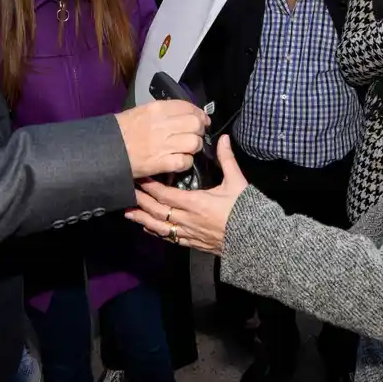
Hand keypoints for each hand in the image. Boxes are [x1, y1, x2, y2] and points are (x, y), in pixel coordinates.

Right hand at [116, 100, 208, 179]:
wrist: (106, 150)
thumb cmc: (121, 131)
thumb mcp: (141, 112)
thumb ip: (163, 111)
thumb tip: (184, 114)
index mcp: (157, 109)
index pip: (188, 107)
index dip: (199, 114)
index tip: (201, 120)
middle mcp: (163, 124)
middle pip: (195, 124)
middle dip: (199, 130)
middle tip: (195, 135)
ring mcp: (163, 144)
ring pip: (194, 143)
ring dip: (193, 147)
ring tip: (186, 149)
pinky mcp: (162, 163)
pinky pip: (185, 161)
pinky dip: (185, 162)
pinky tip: (179, 161)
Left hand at [126, 136, 247, 255]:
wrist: (255, 239)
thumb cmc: (245, 210)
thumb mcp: (237, 182)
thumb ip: (227, 160)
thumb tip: (223, 138)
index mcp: (195, 203)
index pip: (165, 194)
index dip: (150, 187)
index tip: (140, 177)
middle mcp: (187, 219)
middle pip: (157, 211)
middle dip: (141, 201)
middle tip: (127, 192)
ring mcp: (188, 233)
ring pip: (159, 227)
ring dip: (143, 219)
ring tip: (128, 213)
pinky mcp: (192, 243)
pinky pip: (170, 238)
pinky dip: (157, 232)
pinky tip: (149, 228)